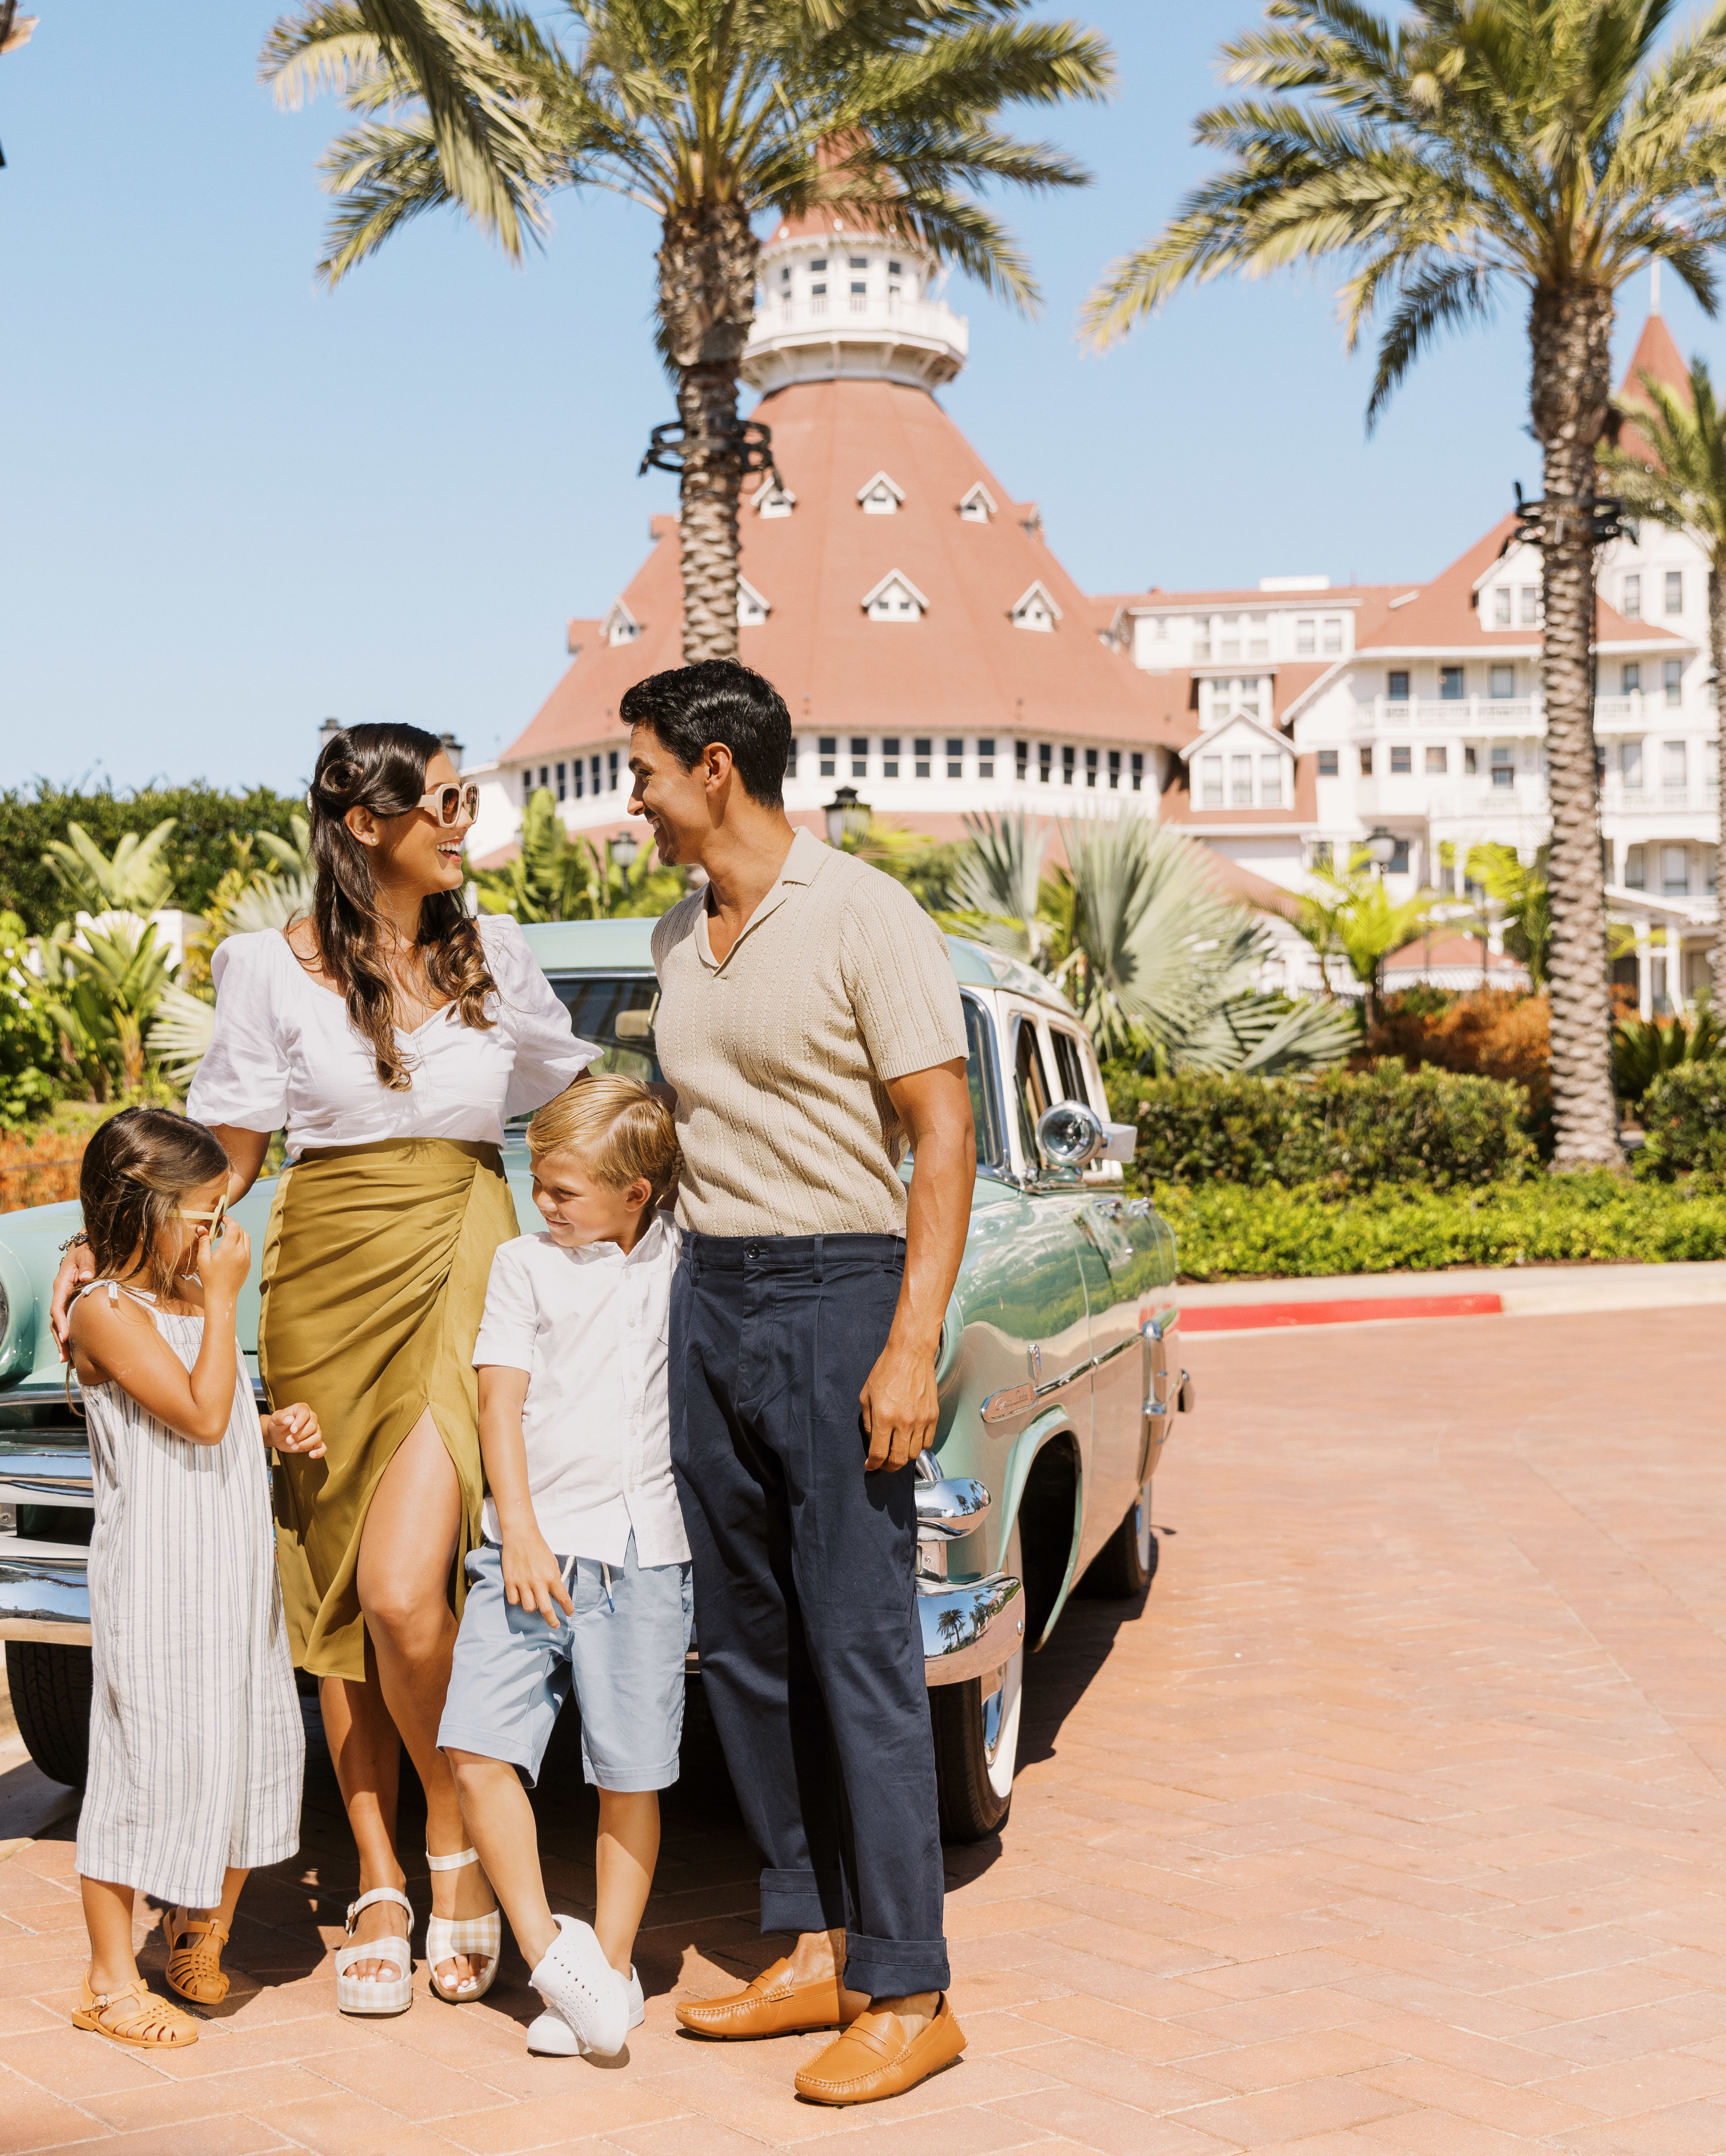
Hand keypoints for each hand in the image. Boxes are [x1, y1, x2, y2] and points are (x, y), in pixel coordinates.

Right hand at [50, 1245, 94, 1356]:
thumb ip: (87, 1265)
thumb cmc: (86, 1250)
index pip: (57, 1307)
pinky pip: (68, 1319)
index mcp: (62, 1285)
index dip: (61, 1323)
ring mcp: (65, 1298)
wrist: (86, 1245)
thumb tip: (87, 1277)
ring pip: (60, 1323)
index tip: (66, 1337)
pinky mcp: (72, 1301)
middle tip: (65, 1358)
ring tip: (67, 1360)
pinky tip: (75, 1347)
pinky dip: (70, 1333)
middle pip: (56, 1320)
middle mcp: (61, 1294)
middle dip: (59, 1339)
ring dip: (63, 1341)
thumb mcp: (87, 1254)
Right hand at [195, 1222, 251, 1301]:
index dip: (228, 1219)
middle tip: (223, 1224)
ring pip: (246, 1238)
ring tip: (228, 1234)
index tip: (222, 1218)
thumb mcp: (203, 1259)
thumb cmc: (210, 1278)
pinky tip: (231, 1247)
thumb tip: (202, 1228)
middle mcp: (241, 1251)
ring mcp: (247, 1258)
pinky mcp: (249, 1263)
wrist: (222, 1295)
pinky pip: (247, 1248)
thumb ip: (204, 1241)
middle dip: (233, 1225)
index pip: (234, 1226)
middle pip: (241, 1230)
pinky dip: (241, 1242)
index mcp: (229, 1249)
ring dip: (239, 1233)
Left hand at [264, 1403, 324, 1458]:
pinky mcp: (314, 1442)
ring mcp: (314, 1431)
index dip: (299, 1422)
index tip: (292, 1430)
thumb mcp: (275, 1418)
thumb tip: (290, 1419)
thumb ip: (281, 1416)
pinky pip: (322, 1447)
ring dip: (305, 1443)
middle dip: (300, 1435)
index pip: (305, 1414)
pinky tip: (311, 1455)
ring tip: (294, 1446)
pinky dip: (319, 1452)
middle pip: (312, 1426)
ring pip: (317, 1437)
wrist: (277, 1435)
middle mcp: (311, 1418)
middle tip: (289, 1440)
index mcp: (302, 1409)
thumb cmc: (278, 1424)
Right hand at [501, 1523, 572, 1628]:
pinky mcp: (510, 1582)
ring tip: (534, 1600)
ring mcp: (523, 1583)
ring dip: (533, 1607)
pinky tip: (520, 1594)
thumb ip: (554, 1577)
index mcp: (551, 1576)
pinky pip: (514, 1601)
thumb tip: (555, 1592)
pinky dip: (518, 1600)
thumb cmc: (539, 1548)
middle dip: (552, 1621)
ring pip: (529, 1608)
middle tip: (555, 1625)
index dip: (568, 1608)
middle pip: (546, 1610)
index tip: (570, 1614)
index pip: (563, 1598)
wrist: (521, 1535)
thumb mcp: (552, 1562)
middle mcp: (538, 1582)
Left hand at [859, 1332, 938, 1472]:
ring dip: (904, 1457)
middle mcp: (904, 1422)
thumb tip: (873, 1441)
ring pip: (914, 1454)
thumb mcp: (866, 1396)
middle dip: (888, 1467)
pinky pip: (928, 1442)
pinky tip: (911, 1439)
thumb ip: (868, 1422)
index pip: (879, 1454)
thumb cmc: (886, 1371)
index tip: (870, 1465)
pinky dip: (919, 1446)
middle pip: (898, 1460)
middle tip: (883, 1464)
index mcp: (884, 1417)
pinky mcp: (933, 1416)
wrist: (910, 1354)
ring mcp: (921, 1420)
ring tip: (897, 1450)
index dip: (873, 1464)